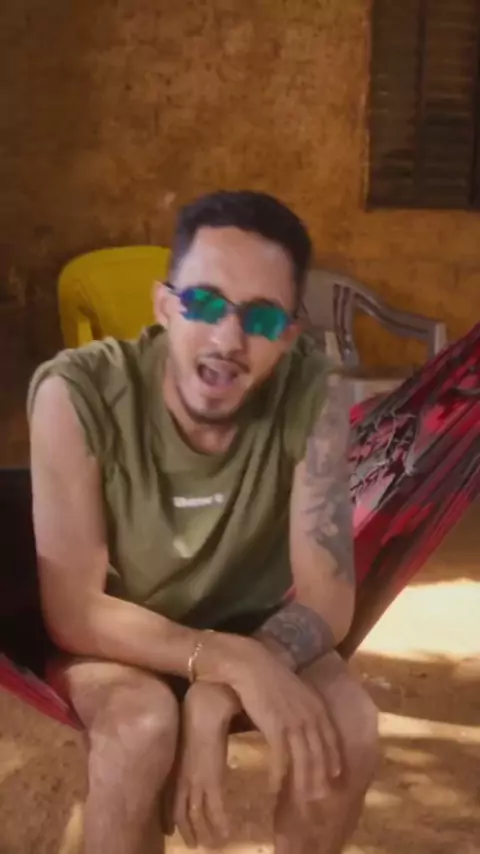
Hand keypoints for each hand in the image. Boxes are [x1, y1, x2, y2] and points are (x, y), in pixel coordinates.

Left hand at [171, 681, 241, 848]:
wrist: (207, 701)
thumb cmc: (200, 704)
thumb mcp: (191, 729)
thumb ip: (192, 742)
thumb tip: (199, 745)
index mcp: (176, 762)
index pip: (167, 795)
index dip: (167, 814)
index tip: (168, 828)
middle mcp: (182, 774)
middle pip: (179, 810)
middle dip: (185, 829)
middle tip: (193, 843)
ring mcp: (196, 778)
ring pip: (195, 814)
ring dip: (202, 832)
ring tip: (212, 844)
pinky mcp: (212, 777)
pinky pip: (215, 809)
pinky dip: (219, 824)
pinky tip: (227, 834)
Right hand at [208, 635, 341, 814]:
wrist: (247, 663)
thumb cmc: (265, 675)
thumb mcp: (291, 691)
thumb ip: (299, 706)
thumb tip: (300, 720)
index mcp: (315, 706)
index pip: (330, 738)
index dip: (333, 759)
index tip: (335, 777)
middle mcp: (310, 716)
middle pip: (320, 754)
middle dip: (321, 779)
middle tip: (319, 800)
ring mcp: (295, 722)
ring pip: (305, 761)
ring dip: (303, 784)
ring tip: (300, 802)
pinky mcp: (276, 727)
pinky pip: (282, 758)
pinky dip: (281, 776)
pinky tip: (275, 789)